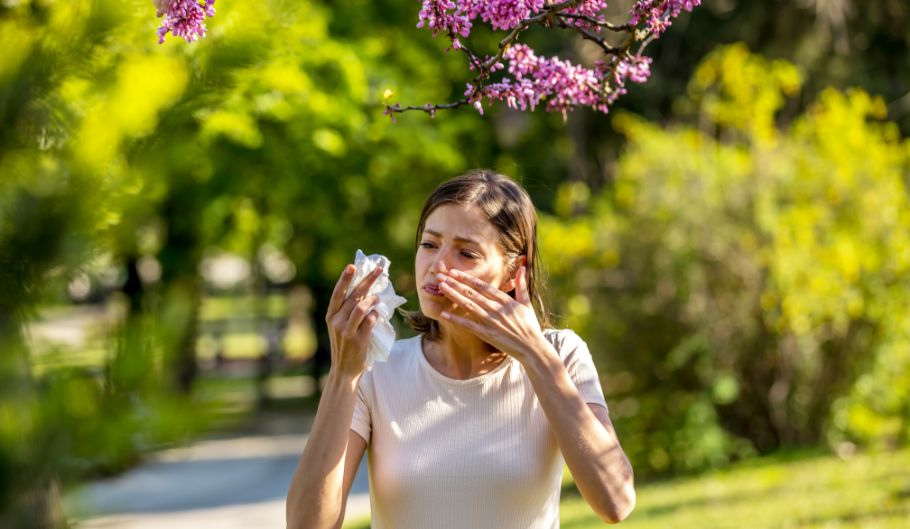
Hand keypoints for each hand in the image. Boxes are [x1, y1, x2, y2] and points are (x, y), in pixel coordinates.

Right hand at [325, 264, 382, 377]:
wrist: (344, 370)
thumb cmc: (345, 346)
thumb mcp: (339, 327)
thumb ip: (347, 312)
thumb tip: (364, 292)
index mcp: (330, 316)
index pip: (338, 293)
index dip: (345, 278)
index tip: (353, 266)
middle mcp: (336, 321)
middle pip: (354, 296)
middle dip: (367, 281)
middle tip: (379, 271)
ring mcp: (346, 331)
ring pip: (361, 307)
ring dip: (373, 299)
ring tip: (378, 298)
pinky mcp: (358, 340)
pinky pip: (369, 321)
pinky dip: (375, 314)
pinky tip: (377, 314)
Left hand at [437, 267, 551, 363]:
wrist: (531, 348)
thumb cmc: (529, 326)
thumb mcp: (527, 303)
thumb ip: (521, 285)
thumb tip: (522, 267)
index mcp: (505, 300)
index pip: (482, 286)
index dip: (467, 278)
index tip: (454, 272)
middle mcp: (496, 309)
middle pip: (472, 293)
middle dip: (455, 283)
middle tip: (440, 276)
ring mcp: (490, 322)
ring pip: (468, 305)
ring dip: (453, 295)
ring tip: (441, 287)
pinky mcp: (487, 334)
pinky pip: (468, 325)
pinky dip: (456, 319)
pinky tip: (443, 313)